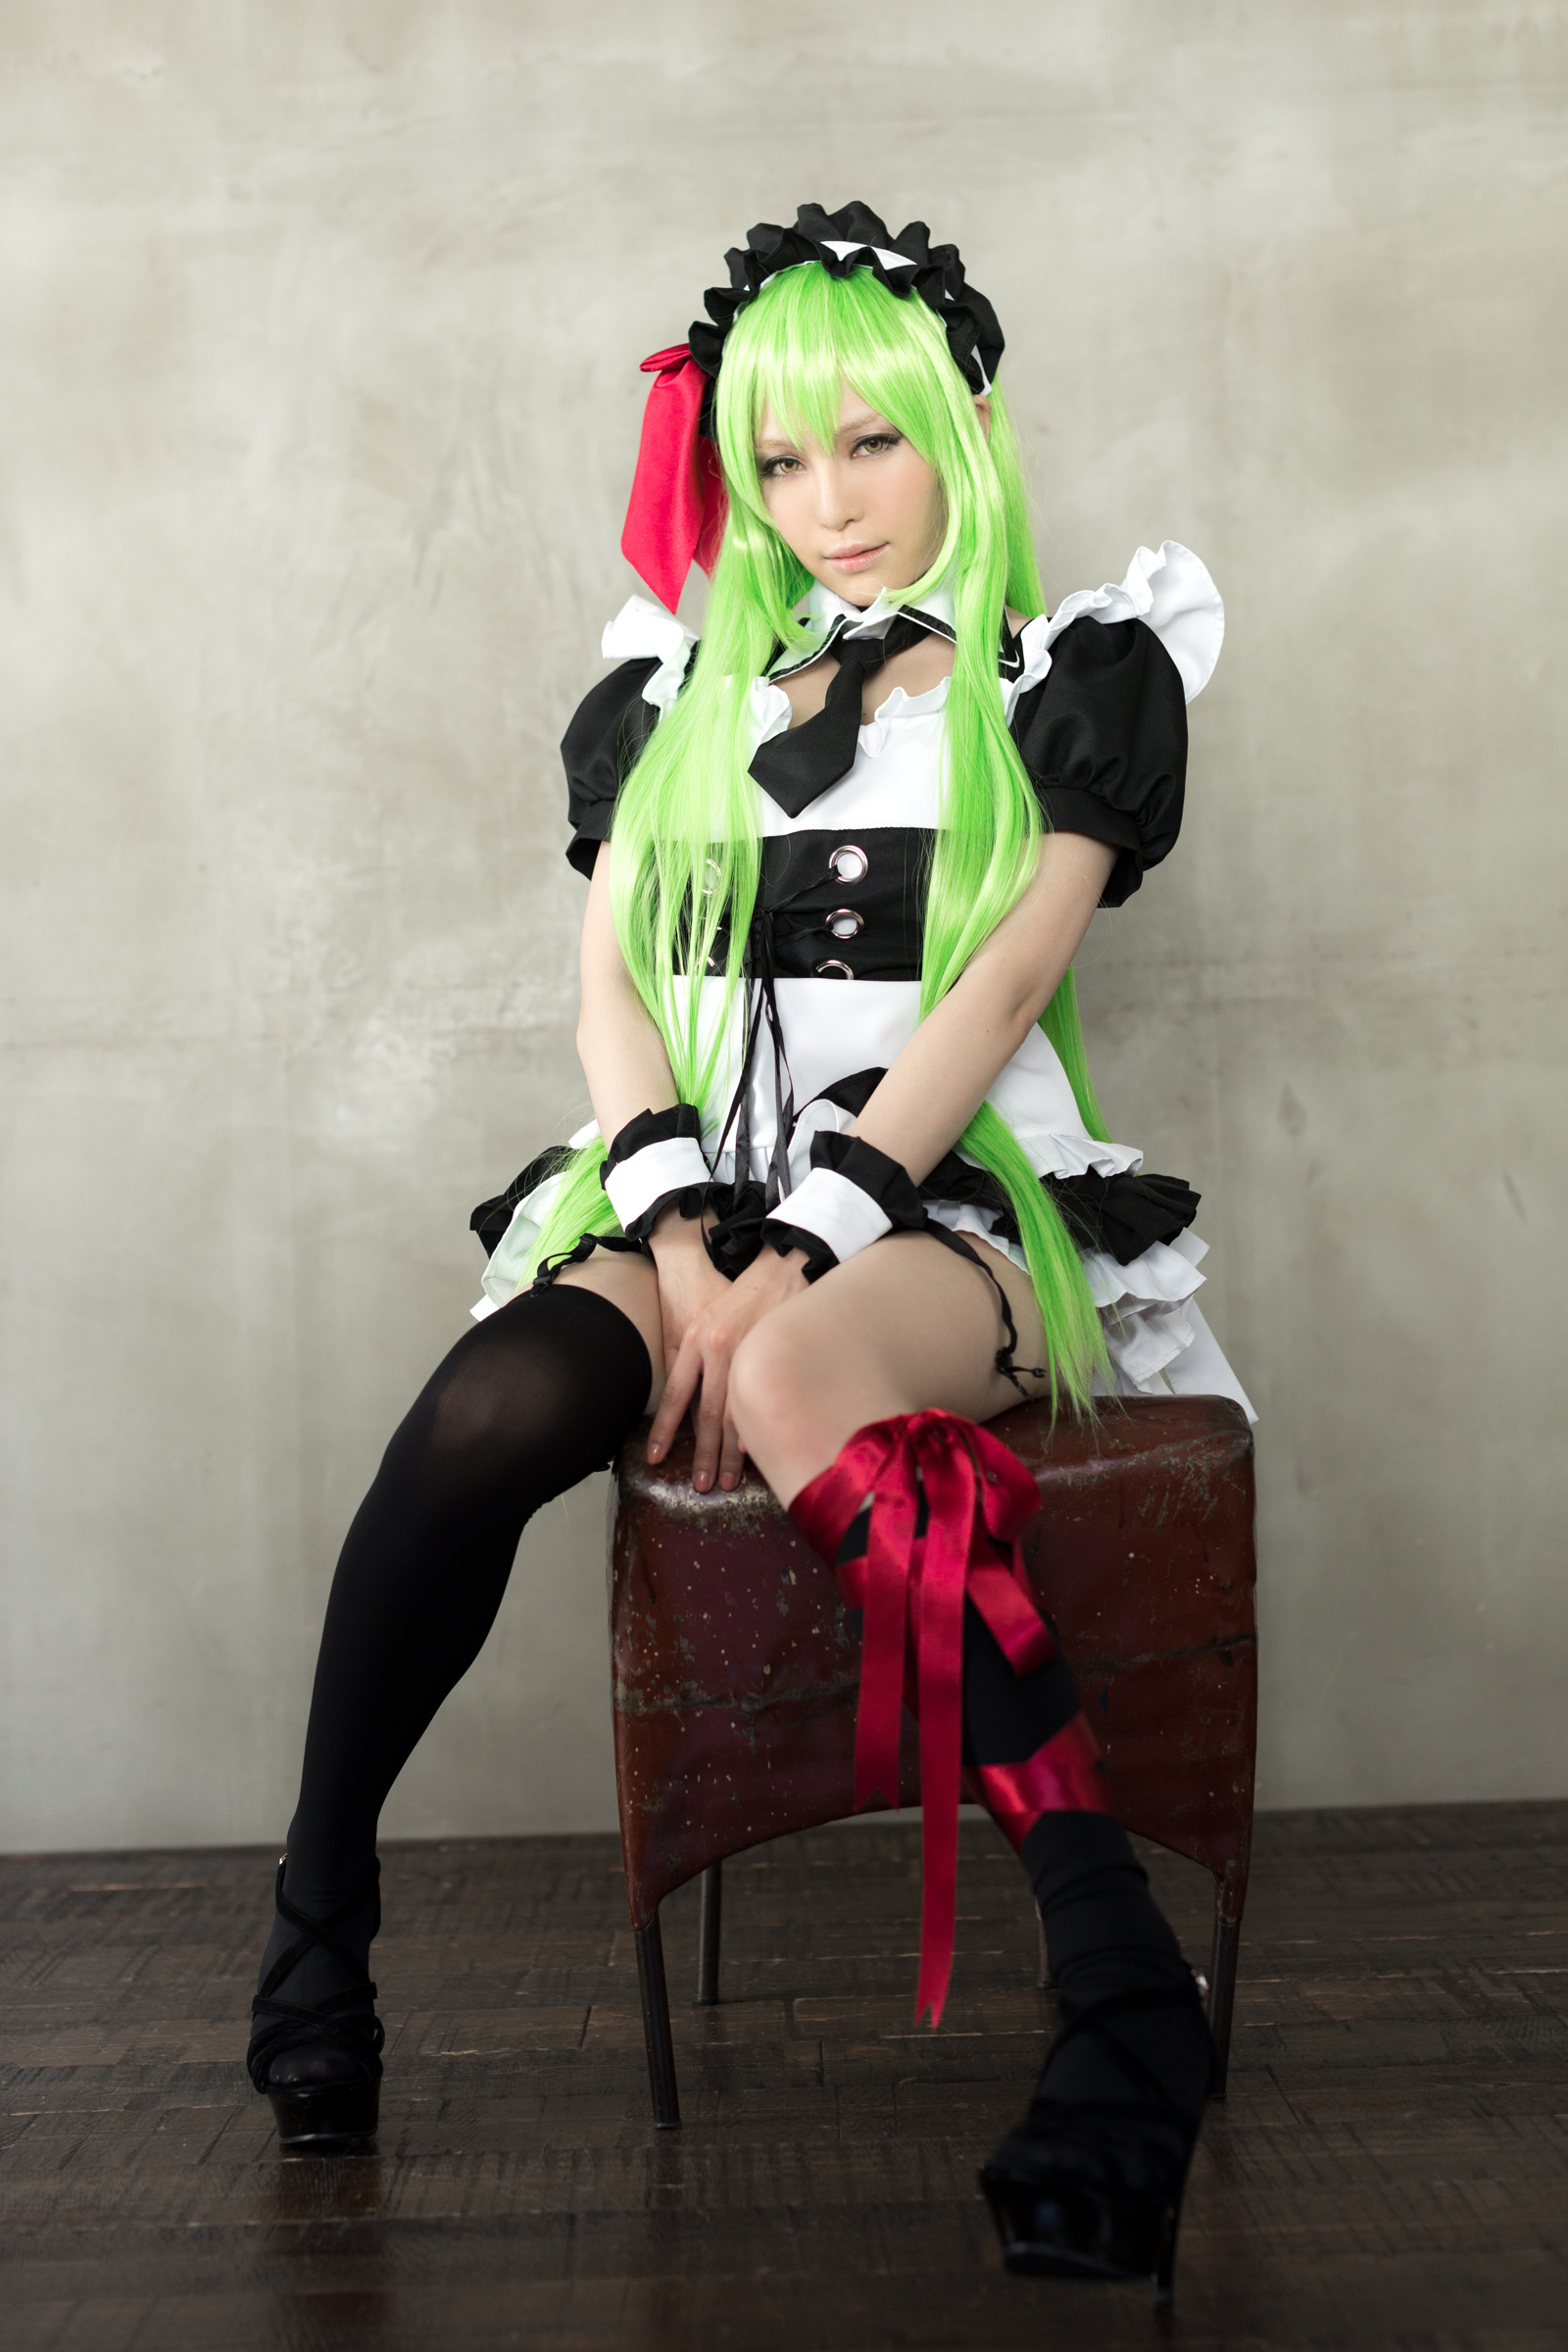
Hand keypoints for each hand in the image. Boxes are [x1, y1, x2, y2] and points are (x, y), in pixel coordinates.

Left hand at [647, 1238, 809, 1492]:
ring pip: (734, 1412)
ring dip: (730, 1452)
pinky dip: (756, 1428)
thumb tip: (693, 1405)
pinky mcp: (773, 1352)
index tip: (655, 1458)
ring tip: (727, 1480)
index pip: (675, 1394)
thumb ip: (700, 1357)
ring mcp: (747, 1351)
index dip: (664, 1429)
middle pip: (706, 1413)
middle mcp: (716, 1348)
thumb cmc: (743, 1294)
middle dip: (703, 1453)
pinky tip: (754, 1453)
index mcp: (696, 1340)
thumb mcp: (710, 1320)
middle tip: (701, 1485)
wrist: (781, 1263)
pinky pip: (761, 1398)